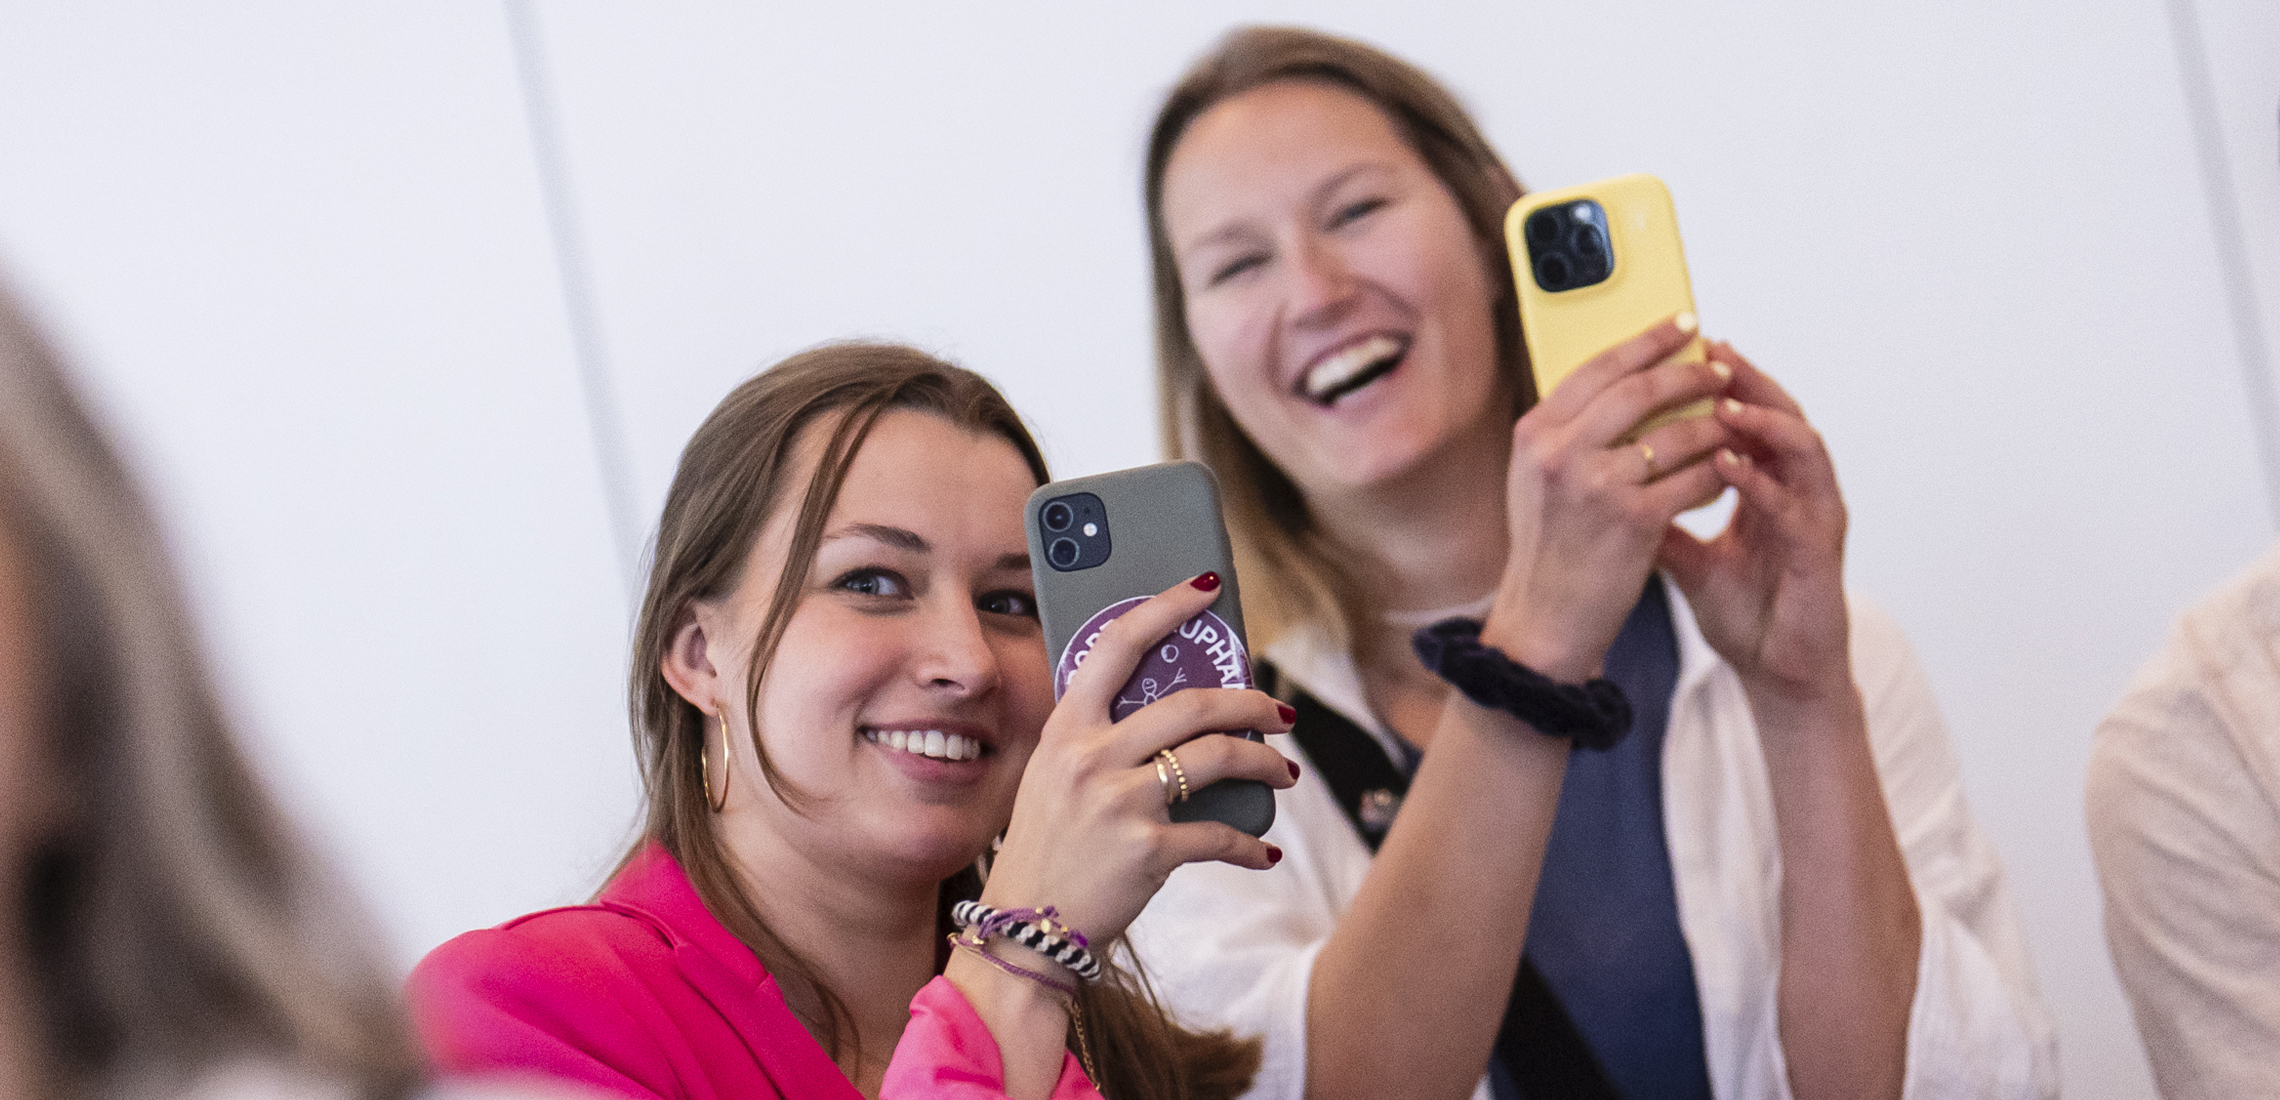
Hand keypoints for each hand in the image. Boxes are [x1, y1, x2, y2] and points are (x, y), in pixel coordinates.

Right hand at [979, 573, 1297, 950]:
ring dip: (1266, 764)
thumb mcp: (1053, 777)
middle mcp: (1091, 757)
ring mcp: (1119, 803)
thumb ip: (1097, 739)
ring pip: (1217, 758)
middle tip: (1281, 710)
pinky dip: (1250, 846)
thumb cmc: (1047, 846)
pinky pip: (1219, 836)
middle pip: (1192, 703)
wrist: (1023, 927)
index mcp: (1066, 729)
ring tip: (1285, 773)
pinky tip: (1263, 852)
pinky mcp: (1147, 851)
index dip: (1165, 606)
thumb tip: (1175, 710)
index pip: (1117, 645)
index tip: (1206, 586)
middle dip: (1251, 702)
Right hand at [1486, 315, 1732, 679]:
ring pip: (1676, 432)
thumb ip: (1569, 433)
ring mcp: (1595, 485)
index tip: (1682, 326)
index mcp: (1534, 433)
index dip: (1645, 341)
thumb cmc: (1548, 550)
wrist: (1543, 620)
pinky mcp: (1632, 519)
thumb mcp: (1537, 480)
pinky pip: (1693, 479)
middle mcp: (1559, 452)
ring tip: (1735, 420)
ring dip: (1715, 423)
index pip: (1597, 367)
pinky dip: (1716, 471)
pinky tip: (1728, 469)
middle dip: (1690, 373)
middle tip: (1722, 368)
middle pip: (1640, 389)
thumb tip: (1621, 382)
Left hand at [1657, 343, 1851, 703]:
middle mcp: (1796, 489)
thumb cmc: (1742, 611)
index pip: (1745, 415)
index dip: (1717, 381)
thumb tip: (1601, 484)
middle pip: (1778, 413)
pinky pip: (1794, 505)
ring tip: (1722, 400)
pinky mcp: (1821, 550)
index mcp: (1766, 483)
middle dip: (1745, 378)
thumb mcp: (1684, 557)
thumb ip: (1654, 516)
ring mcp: (1814, 515)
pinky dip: (1762, 481)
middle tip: (1708, 348)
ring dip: (1762, 420)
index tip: (1675, 352)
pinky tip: (1730, 465)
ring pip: (1800, 446)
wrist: (1776, 670)